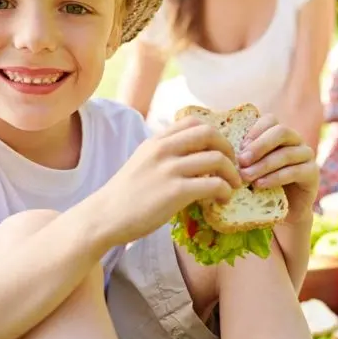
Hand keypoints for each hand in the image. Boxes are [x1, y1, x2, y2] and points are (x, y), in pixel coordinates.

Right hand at [102, 117, 241, 245]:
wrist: (105, 216)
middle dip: (228, 148)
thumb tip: (193, 153)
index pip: (194, 121)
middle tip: (232, 165)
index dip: (214, 133)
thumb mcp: (143, 160)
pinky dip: (225, 190)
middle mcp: (164, 149)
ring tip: (232, 185)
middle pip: (210, 134)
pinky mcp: (175, 192)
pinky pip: (213, 184)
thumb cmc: (126, 194)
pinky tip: (222, 199)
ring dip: (231, 173)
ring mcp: (169, 169)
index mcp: (157, 140)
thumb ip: (165, 152)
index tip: (220, 149)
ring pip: (216, 159)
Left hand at [236, 114, 318, 223]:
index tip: (238, 148)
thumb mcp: (249, 166)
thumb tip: (216, 144)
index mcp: (279, 133)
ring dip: (264, 165)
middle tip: (241, 161)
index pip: (270, 120)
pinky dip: (275, 177)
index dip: (254, 131)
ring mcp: (306, 155)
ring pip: (286, 153)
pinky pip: (295, 171)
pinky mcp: (313, 173)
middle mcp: (295, 140)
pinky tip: (260, 185)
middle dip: (259, 146)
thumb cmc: (260, 184)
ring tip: (246, 177)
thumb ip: (240, 154)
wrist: (282, 211)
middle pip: (281, 131)